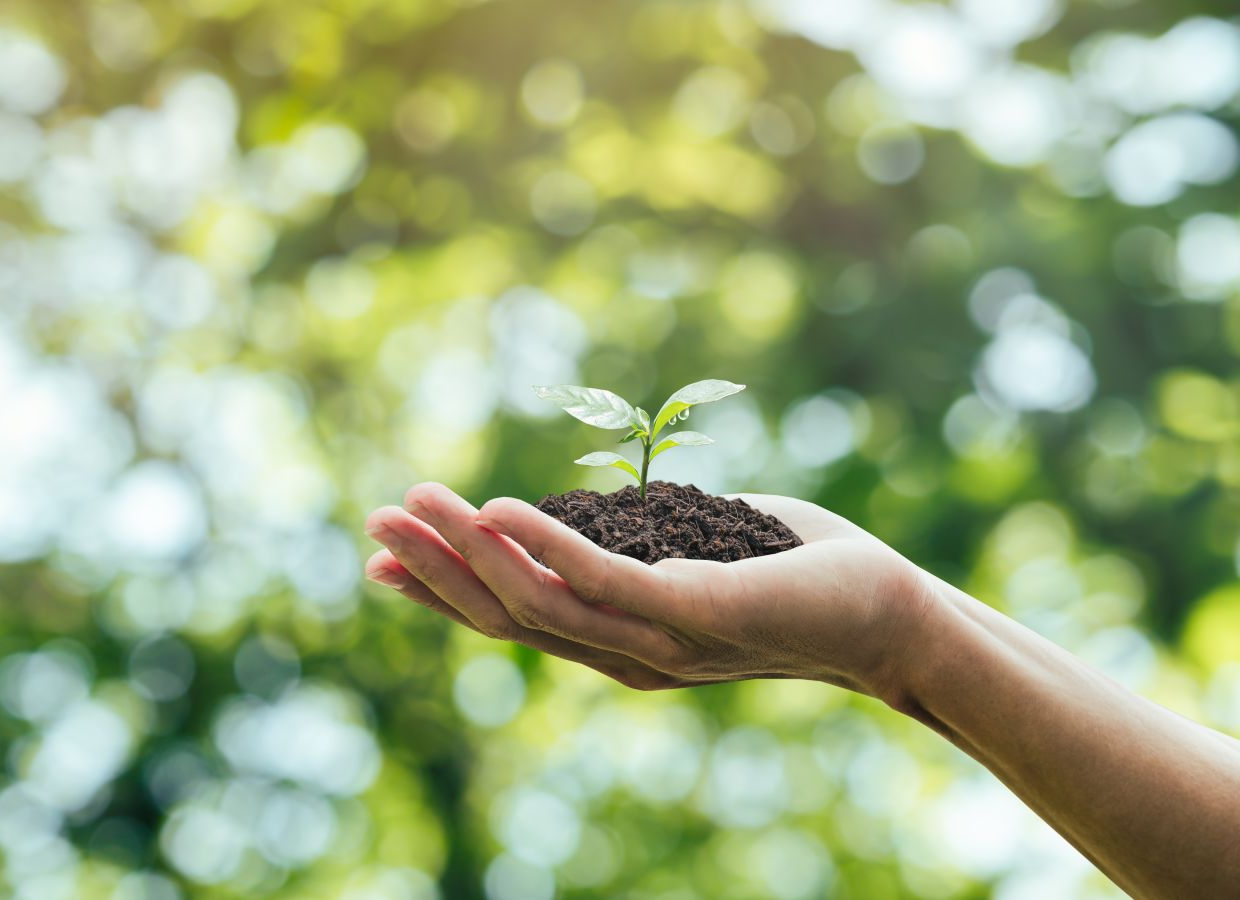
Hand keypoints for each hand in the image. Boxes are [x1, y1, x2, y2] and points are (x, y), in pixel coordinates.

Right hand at [364, 482, 938, 702]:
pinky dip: (542, 546)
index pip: (514, 620)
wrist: (893, 615)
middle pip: (507, 617)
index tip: (383, 560)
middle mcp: (626, 657)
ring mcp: (658, 644)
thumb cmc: (797, 573)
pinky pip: (602, 583)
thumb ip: (630, 543)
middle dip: (435, 570)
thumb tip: (579, 509)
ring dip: (468, 553)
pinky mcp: (695, 617)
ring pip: (538, 605)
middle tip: (374, 522)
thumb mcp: (690, 552)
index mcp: (619, 643)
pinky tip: (498, 507)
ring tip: (416, 503)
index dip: (444, 591)